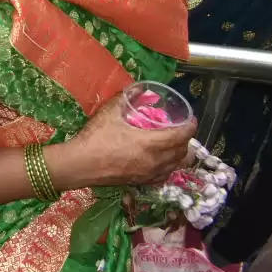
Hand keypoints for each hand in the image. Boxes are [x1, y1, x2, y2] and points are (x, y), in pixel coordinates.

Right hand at [58, 100, 196, 188]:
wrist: (81, 164)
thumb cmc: (96, 137)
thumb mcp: (110, 112)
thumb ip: (126, 98)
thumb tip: (137, 88)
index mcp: (152, 143)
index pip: (183, 135)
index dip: (191, 126)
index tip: (191, 119)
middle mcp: (156, 161)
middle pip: (183, 152)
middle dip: (186, 139)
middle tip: (179, 129)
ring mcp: (150, 174)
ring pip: (176, 166)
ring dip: (179, 154)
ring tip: (172, 145)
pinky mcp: (142, 182)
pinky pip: (165, 175)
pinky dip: (168, 166)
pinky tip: (160, 161)